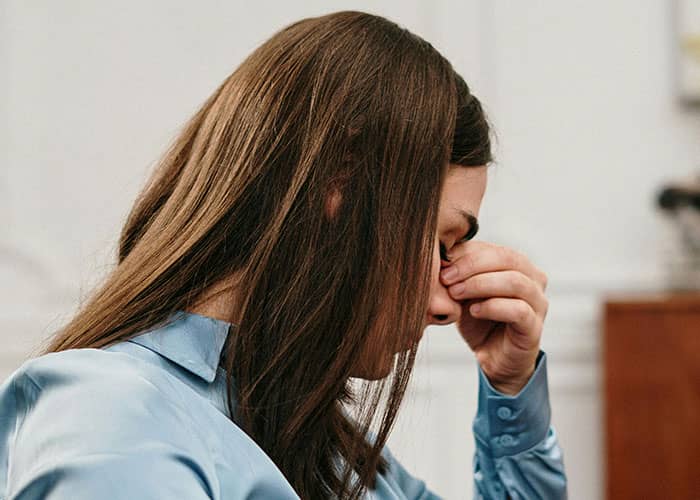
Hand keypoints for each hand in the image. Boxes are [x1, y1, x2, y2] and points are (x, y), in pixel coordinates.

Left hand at [439, 241, 548, 394]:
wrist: (492, 356)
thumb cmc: (478, 318)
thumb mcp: (463, 291)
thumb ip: (458, 272)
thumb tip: (440, 254)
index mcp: (517, 264)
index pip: (493, 248)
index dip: (465, 254)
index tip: (440, 264)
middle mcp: (533, 279)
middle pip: (506, 258)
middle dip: (471, 266)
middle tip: (446, 278)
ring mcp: (538, 302)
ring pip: (515, 281)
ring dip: (480, 284)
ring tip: (456, 293)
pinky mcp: (535, 326)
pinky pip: (519, 310)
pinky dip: (493, 307)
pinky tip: (474, 311)